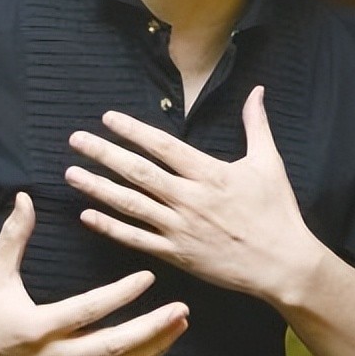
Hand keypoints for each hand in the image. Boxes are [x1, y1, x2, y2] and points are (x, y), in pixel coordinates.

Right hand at [0, 193, 188, 355]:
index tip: (148, 276)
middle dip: (152, 330)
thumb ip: (13, 236)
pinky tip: (155, 349)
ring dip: (152, 348)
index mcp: (36, 327)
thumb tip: (25, 196)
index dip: (121, 295)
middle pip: (113, 348)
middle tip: (181, 309)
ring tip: (178, 326)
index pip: (88, 311)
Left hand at [66, 87, 320, 303]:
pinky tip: (87, 215)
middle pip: (138, 172)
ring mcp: (180, 229)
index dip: (133, 130)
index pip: (162, 146)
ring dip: (98, 188)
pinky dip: (110, 227)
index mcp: (209, 174)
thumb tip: (258, 90)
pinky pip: (136, 239)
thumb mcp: (269, 162)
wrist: (283, 265)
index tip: (108, 118)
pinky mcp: (177, 255)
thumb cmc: (277, 212)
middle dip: (103, 154)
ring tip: (71, 173)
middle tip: (76, 140)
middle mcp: (189, 199)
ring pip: (130, 204)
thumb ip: (256, 124)